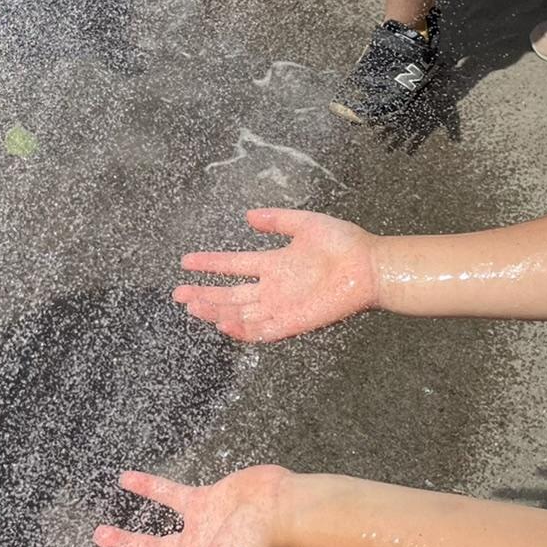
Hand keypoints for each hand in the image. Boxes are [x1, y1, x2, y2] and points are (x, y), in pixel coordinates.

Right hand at [173, 206, 379, 342]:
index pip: (234, 266)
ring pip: (240, 313)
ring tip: (192, 306)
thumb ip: (277, 219)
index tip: (186, 262)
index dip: (210, 264)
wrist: (369, 266)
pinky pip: (263, 330)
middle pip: (231, 294)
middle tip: (178, 294)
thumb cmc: (343, 244)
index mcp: (275, 264)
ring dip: (216, 311)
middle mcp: (274, 288)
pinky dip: (242, 330)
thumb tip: (249, 216)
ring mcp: (282, 306)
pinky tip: (223, 323)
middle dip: (203, 294)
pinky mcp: (293, 321)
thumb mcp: (305, 223)